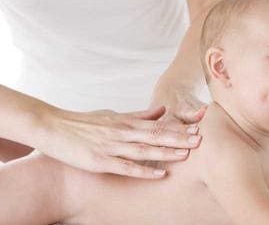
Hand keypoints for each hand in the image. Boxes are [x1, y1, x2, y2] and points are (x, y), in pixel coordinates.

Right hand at [36, 106, 202, 178]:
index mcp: (125, 122)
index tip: (197, 129)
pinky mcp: (100, 160)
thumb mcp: (113, 115)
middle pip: (155, 135)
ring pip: (144, 150)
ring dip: (166, 152)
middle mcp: (121, 132)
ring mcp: (111, 146)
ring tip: (186, 154)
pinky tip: (160, 174)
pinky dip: (144, 171)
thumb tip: (162, 111)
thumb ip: (139, 115)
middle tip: (200, 140)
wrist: (51, 126)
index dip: (178, 128)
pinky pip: (126, 167)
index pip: (158, 125)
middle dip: (179, 138)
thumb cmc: (83, 122)